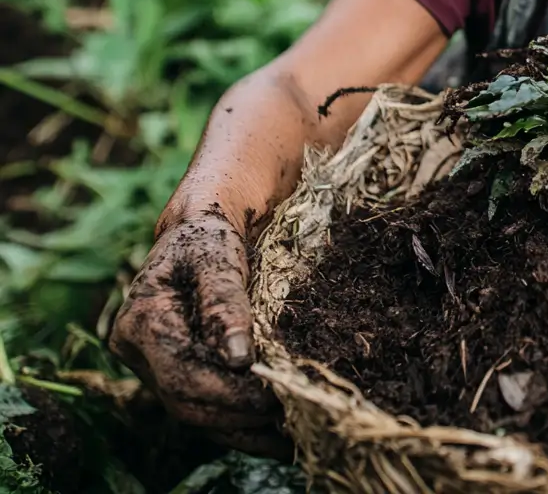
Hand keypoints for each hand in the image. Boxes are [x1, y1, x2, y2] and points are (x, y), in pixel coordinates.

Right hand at [108, 213, 286, 455]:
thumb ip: (224, 303)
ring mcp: (156, 368)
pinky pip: (208, 409)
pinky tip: (279, 433)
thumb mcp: (216, 256)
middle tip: (290, 412)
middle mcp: (140, 354)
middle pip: (187, 403)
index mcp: (140, 324)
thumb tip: (238, 357)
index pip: (182, 375)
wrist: (201, 228)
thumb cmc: (208, 236)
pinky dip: (241, 423)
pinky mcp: (178, 374)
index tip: (273, 394)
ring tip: (292, 433)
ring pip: (198, 415)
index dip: (227, 390)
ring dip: (244, 429)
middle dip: (239, 413)